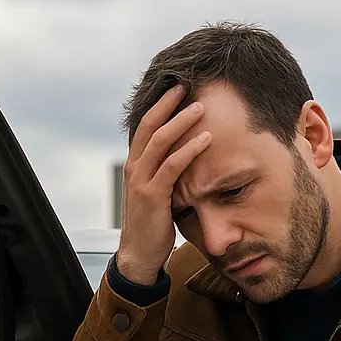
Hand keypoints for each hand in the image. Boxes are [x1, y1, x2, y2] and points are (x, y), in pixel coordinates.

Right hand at [116, 85, 211, 285]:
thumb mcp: (158, 192)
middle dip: (169, 103)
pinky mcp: (152, 196)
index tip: (180, 87)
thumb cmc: (153, 224)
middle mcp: (134, 168)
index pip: (146, 126)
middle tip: (189, 84)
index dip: (162, 104)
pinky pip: (172, 166)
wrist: (139, 256)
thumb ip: (166, 172)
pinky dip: (189, 150)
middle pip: (149, 126)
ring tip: (202, 107)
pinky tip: (206, 139)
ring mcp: (141, 181)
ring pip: (160, 141)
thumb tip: (187, 155)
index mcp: (135, 165)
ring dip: (181, 121)